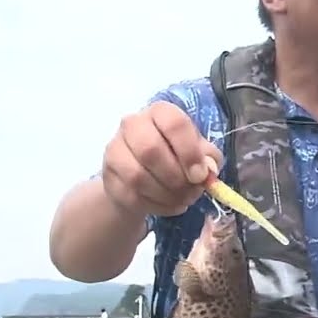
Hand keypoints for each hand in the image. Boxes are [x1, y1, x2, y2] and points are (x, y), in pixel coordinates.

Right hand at [101, 101, 222, 217]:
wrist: (141, 177)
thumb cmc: (175, 157)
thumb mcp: (198, 153)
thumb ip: (208, 158)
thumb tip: (208, 169)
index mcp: (160, 112)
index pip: (174, 123)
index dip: (189, 152)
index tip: (199, 175)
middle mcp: (133, 124)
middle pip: (150, 149)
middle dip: (175, 177)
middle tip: (190, 191)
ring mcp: (115, 150)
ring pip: (138, 176)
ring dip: (165, 195)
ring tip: (181, 199)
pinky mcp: (109, 176)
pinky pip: (131, 195)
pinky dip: (155, 205)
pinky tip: (167, 204)